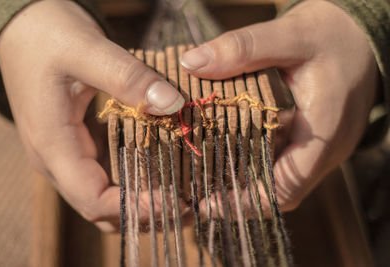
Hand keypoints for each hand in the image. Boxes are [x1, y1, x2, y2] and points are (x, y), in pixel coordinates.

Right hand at [0, 0, 183, 231]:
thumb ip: (129, 78)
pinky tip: (162, 174)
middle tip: (189, 206)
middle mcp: (58, 161)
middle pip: (101, 210)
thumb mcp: (88, 50)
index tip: (175, 198)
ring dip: (141, 204)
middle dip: (144, 214)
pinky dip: (134, 184)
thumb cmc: (48, 36)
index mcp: (53, 145)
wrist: (25, 30)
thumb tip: (174, 106)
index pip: (93, 200)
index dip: (135, 207)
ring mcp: (67, 156)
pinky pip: (106, 179)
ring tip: (182, 196)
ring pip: (104, 199)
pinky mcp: (79, 147)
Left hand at [181, 0, 377, 211]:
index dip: (247, 201)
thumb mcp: (289, 35)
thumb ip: (243, 48)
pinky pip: (283, 160)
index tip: (209, 203)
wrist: (359, 36)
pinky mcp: (313, 140)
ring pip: (280, 178)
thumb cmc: (331, 34)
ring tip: (206, 175)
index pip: (286, 187)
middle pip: (280, 190)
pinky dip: (256, 161)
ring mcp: (321, 147)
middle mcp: (326, 148)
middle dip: (240, 196)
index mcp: (325, 131)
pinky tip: (228, 150)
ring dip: (245, 180)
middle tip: (198, 191)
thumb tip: (192, 62)